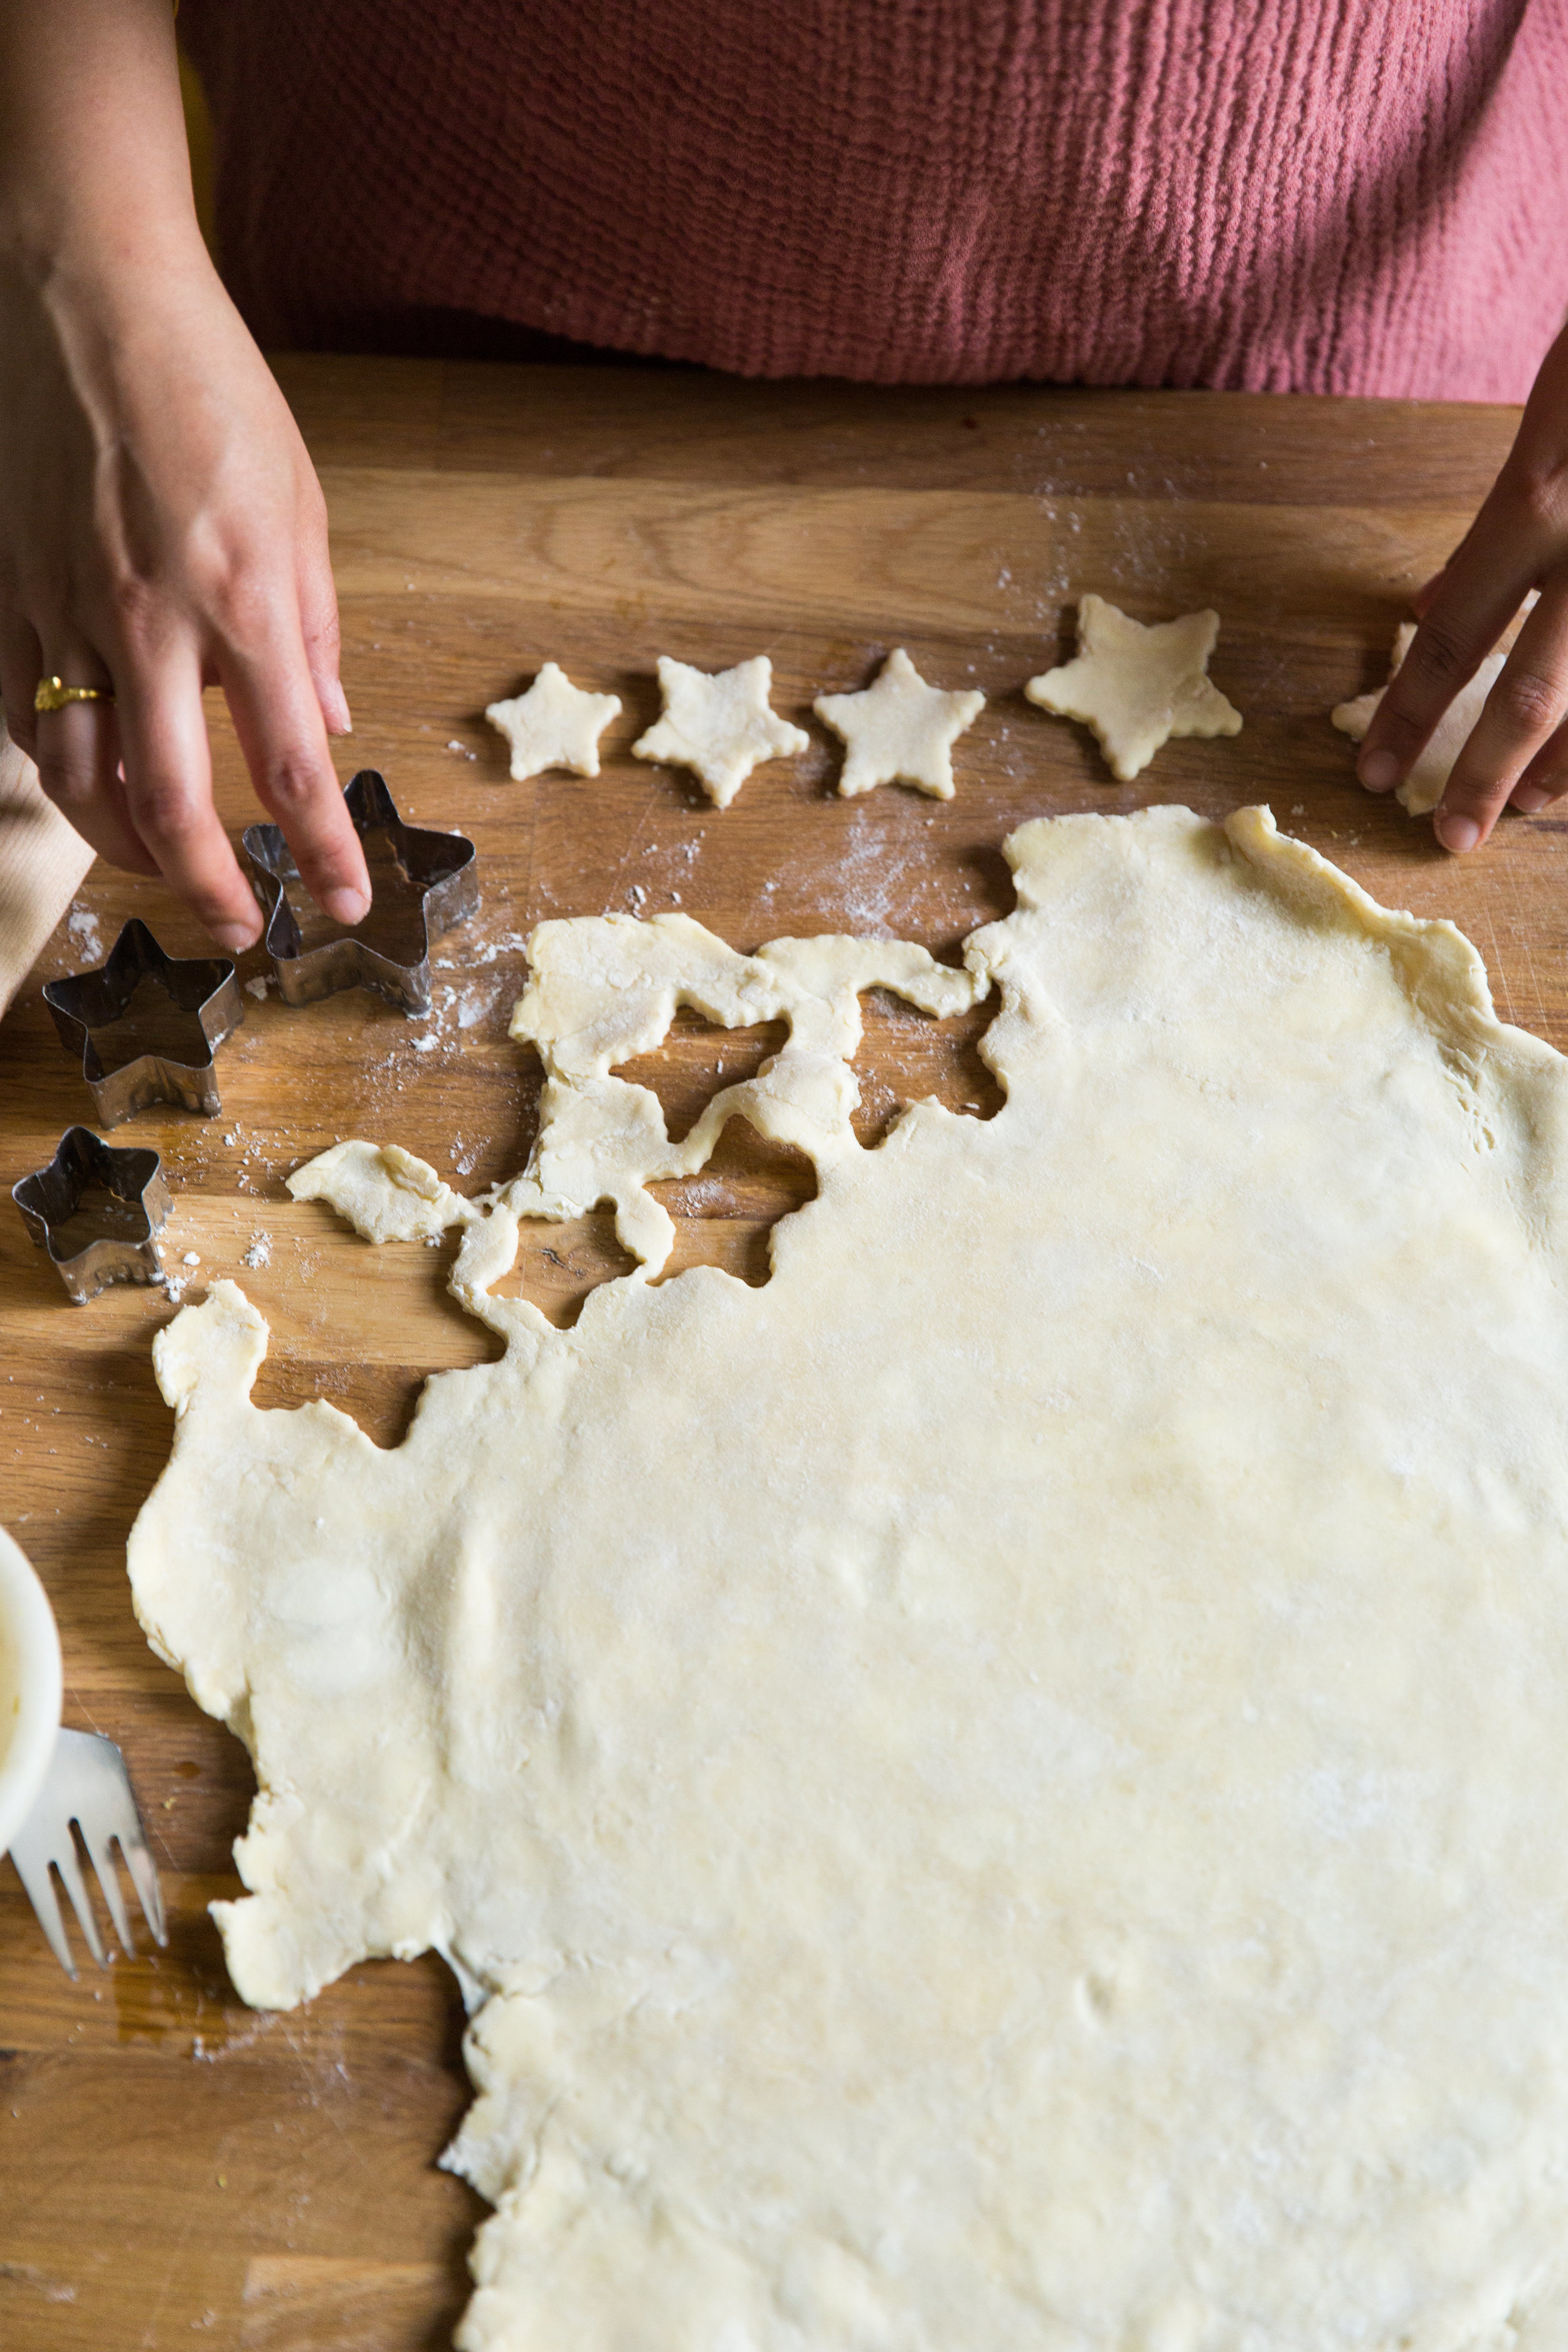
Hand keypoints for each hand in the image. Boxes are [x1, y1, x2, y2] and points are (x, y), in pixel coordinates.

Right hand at [0, 241, 369, 950]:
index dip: (323, 854)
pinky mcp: (7, 592)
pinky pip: (23, 715)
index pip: (292, 769)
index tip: (342, 906)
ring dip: (124, 846)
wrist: (82, 289)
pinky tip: (89, 785)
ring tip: (166, 866)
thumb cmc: (205, 383)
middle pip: (171, 805)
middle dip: (209, 887)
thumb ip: (314, 626)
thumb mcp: (300, 502)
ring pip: (80, 779)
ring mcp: (66, 611)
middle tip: (239, 929)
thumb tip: (330, 721)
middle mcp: (150, 623)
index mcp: (243, 600)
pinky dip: (59, 769)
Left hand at [1356, 319, 1567, 852]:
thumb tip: (1435, 605)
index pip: (1452, 637)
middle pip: (1531, 693)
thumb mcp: (1544, 416)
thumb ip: (1496, 525)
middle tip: (1448, 839)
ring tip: (1531, 806)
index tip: (1375, 775)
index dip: (1409, 716)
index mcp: (1540, 502)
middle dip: (1485, 776)